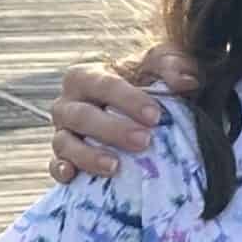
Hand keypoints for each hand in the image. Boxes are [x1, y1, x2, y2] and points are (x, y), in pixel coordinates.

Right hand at [50, 44, 197, 182]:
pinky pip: (54, 166)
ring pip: (65, 143)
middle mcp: (67, 103)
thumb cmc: (144, 79)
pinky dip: (61, 171)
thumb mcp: (159, 64)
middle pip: (82, 116)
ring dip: (89, 155)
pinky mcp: (62, 156)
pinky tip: (74, 177)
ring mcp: (62, 131)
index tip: (155, 116)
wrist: (130, 107)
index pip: (104, 85)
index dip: (128, 100)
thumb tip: (187, 81)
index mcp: (86, 75)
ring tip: (116, 166)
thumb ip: (173, 65)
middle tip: (144, 141)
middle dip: (113, 130)